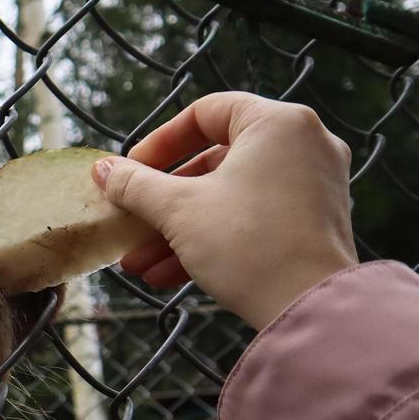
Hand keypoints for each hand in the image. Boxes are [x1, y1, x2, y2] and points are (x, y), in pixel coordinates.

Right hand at [92, 92, 359, 328]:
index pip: (206, 113)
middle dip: (162, 200)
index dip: (160, 142)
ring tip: (139, 262)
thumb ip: (136, 184)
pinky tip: (167, 274)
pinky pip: (252, 218)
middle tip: (130, 221)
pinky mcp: (313, 222)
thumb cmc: (247, 243)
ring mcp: (313, 184)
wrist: (308, 307)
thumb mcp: (177, 210)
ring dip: (178, 228)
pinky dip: (212, 237)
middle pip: (215, 161)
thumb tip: (104, 170)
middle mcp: (304, 145)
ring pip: (229, 196)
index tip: (131, 171)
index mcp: (278, 124)